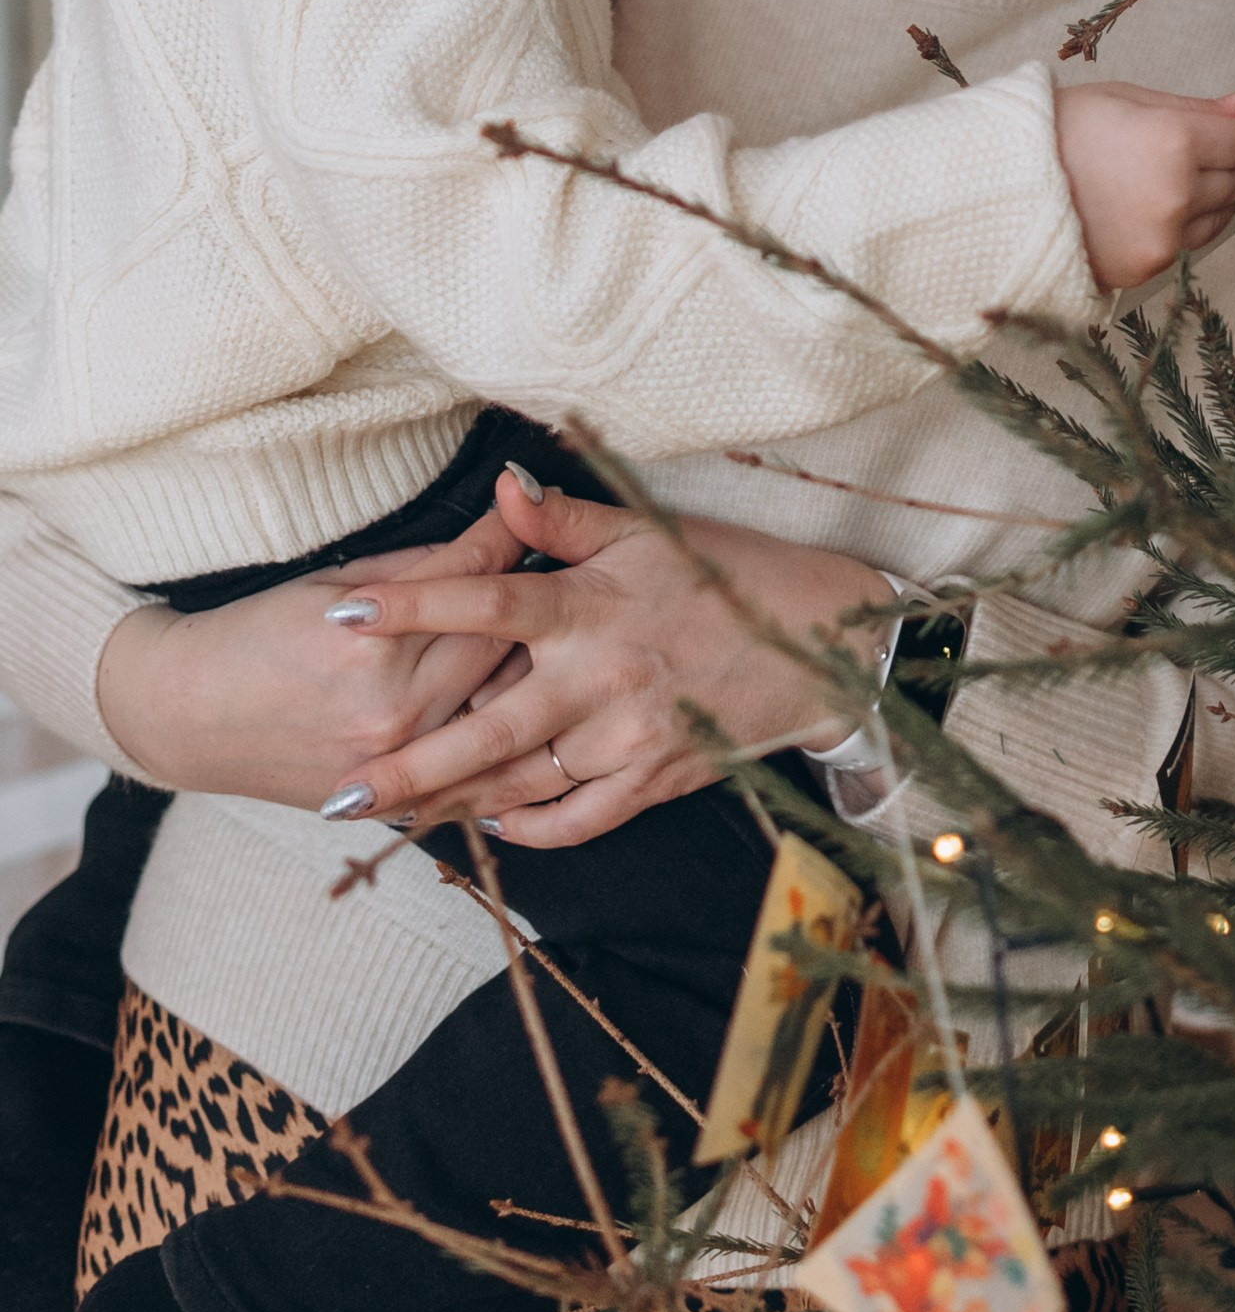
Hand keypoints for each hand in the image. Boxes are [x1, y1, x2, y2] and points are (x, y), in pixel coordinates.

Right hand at [95, 510, 528, 807]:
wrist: (186, 718)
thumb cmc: (254, 634)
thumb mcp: (331, 582)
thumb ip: (417, 573)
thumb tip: (490, 544)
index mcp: (372, 640)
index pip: (471, 581)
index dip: (508, 538)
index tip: (534, 508)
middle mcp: (392, 706)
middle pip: (502, 645)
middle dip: (535, 602)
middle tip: (566, 571)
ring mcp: (396, 762)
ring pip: (499, 711)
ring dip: (533, 674)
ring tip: (566, 642)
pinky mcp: (390, 801)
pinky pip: (472, 774)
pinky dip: (507, 747)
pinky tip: (539, 723)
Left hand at [317, 477, 894, 846]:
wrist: (817, 645)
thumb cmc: (724, 575)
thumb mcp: (647, 531)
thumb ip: (564, 519)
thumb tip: (501, 485)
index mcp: (592, 605)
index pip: (485, 600)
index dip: (411, 604)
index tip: (342, 611)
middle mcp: (603, 677)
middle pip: (487, 727)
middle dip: (410, 765)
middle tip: (341, 791)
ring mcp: (629, 736)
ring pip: (525, 783)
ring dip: (455, 803)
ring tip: (392, 817)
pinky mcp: (656, 778)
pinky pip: (580, 818)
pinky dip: (531, 826)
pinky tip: (491, 820)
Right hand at [1052, 82, 1234, 289]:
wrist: (999, 188)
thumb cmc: (1055, 132)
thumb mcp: (1124, 100)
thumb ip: (1190, 109)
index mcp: (1175, 141)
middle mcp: (1179, 193)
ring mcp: (1164, 236)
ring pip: (1221, 217)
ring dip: (1229, 197)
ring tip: (1225, 181)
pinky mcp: (1146, 266)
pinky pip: (1188, 242)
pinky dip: (1194, 223)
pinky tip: (1183, 207)